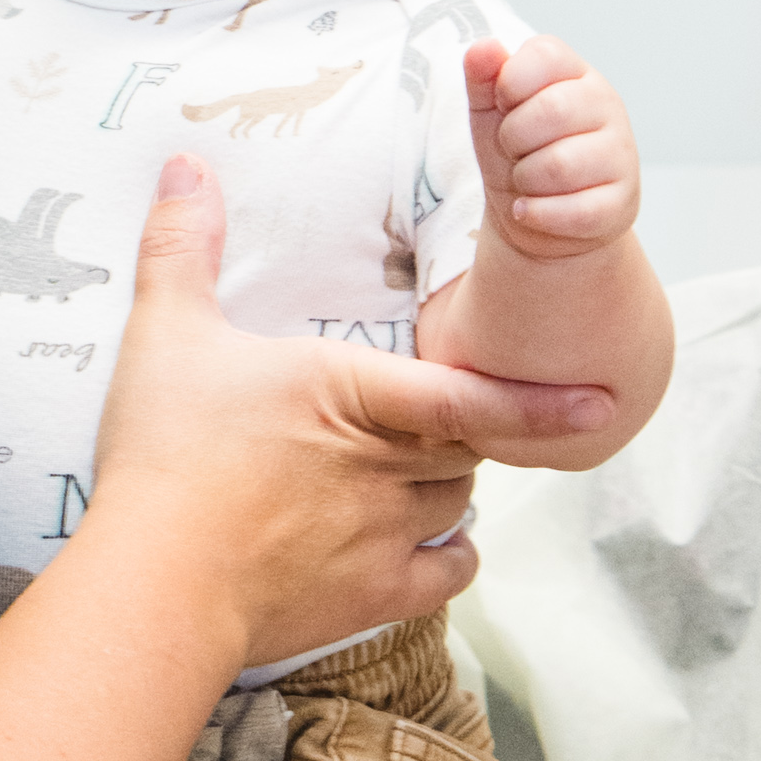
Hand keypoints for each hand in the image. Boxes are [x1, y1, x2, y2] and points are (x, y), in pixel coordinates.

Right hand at [94, 158, 611, 667]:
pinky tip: (434, 544)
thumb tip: (187, 165)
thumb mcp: (167, 335)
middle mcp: (388, 463)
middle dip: (461, 429)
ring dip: (450, 485)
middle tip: (431, 419)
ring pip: (459, 501)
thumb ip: (183, 246)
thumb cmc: (165, 457)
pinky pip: (448, 573)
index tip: (603, 399)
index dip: (541, 399)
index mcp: (355, 393)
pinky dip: (452, 556)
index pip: (473, 396)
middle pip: (466, 443)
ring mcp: (387, 534)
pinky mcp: (374, 595)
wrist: (157, 582)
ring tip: (413, 470)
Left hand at [466, 35, 639, 259]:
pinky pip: (574, 210)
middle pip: (552, 110)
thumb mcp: (491, 111)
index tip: (506, 105)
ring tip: (528, 180)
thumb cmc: (518, 154)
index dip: (509, 83)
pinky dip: (538, 214)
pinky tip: (531, 209)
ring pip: (560, 165)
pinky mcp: (621, 202)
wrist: (540, 219)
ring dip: (525, 180)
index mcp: (575, 72)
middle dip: (513, 138)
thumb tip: (484, 47)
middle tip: (514, 149)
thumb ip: (484, 76)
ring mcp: (620, 154)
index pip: (544, 55)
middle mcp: (607, 105)